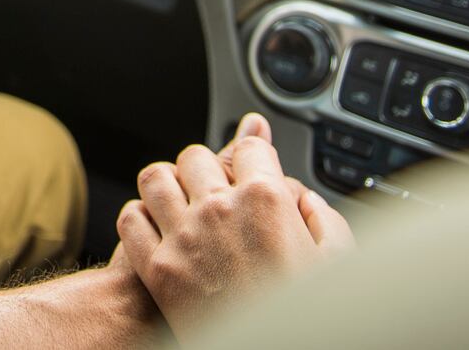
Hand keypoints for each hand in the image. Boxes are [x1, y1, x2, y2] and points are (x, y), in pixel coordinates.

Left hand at [115, 112, 353, 336]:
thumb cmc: (307, 321)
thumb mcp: (336, 264)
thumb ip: (322, 217)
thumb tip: (303, 197)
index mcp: (267, 202)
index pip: (249, 147)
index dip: (254, 157)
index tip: (253, 171)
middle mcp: (220, 210)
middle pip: (195, 156)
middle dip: (206, 169)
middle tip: (215, 192)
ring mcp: (183, 237)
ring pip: (155, 178)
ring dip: (167, 185)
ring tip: (178, 202)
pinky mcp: (157, 268)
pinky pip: (131, 218)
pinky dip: (140, 218)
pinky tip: (157, 229)